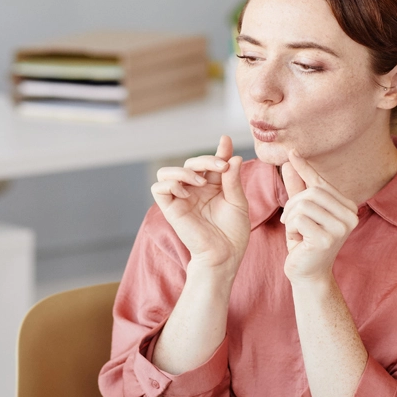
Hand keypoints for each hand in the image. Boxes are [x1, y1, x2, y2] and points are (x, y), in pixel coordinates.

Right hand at [150, 135, 248, 273]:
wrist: (223, 255)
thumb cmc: (233, 233)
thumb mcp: (238, 202)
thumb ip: (232, 179)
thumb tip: (233, 157)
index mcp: (213, 187)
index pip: (211, 163)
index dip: (218, 150)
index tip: (225, 140)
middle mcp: (195, 190)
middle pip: (190, 162)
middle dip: (205, 159)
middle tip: (221, 168)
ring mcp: (181, 198)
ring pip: (168, 172)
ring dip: (184, 170)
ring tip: (201, 181)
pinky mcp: (170, 209)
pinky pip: (158, 188)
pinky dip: (170, 184)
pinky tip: (187, 193)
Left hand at [279, 150, 358, 283]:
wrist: (308, 274)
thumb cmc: (305, 243)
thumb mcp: (301, 213)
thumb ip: (298, 188)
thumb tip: (291, 161)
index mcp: (348, 207)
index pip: (321, 182)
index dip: (305, 168)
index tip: (292, 153)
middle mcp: (351, 215)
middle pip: (312, 192)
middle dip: (292, 204)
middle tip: (288, 222)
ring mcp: (342, 227)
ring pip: (304, 204)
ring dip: (290, 218)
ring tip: (294, 232)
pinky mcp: (328, 238)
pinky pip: (298, 218)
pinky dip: (290, 228)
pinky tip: (297, 240)